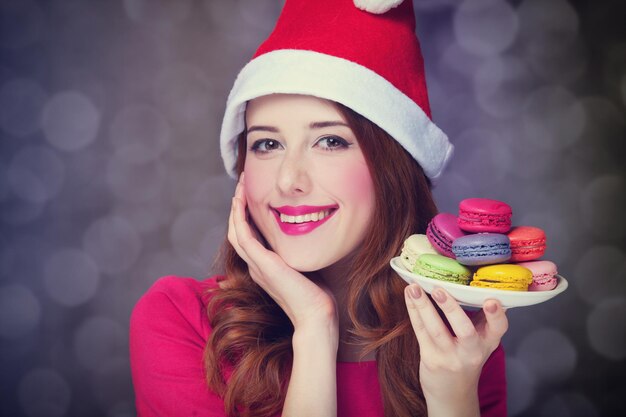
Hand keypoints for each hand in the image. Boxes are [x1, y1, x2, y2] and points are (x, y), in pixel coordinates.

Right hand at [228, 173, 337, 331]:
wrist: (316, 316)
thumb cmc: (316, 296)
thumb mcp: (304, 268)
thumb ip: (299, 254)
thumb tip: (309, 237)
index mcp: (264, 267)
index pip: (249, 237)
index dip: (247, 217)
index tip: (252, 197)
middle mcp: (256, 266)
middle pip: (237, 232)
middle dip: (238, 208)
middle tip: (242, 185)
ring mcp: (257, 266)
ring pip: (235, 231)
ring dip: (235, 208)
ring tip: (239, 187)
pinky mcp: (262, 264)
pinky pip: (242, 236)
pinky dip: (238, 218)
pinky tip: (239, 201)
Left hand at [404, 284, 507, 414]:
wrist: (453, 395)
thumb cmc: (466, 358)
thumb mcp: (480, 342)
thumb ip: (479, 318)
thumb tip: (469, 282)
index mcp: (488, 342)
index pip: (499, 328)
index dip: (496, 314)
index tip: (491, 300)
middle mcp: (471, 351)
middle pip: (464, 330)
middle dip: (451, 308)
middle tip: (439, 289)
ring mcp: (450, 357)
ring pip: (436, 329)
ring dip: (423, 306)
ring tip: (414, 288)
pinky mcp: (431, 359)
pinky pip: (421, 332)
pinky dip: (414, 312)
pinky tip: (409, 297)